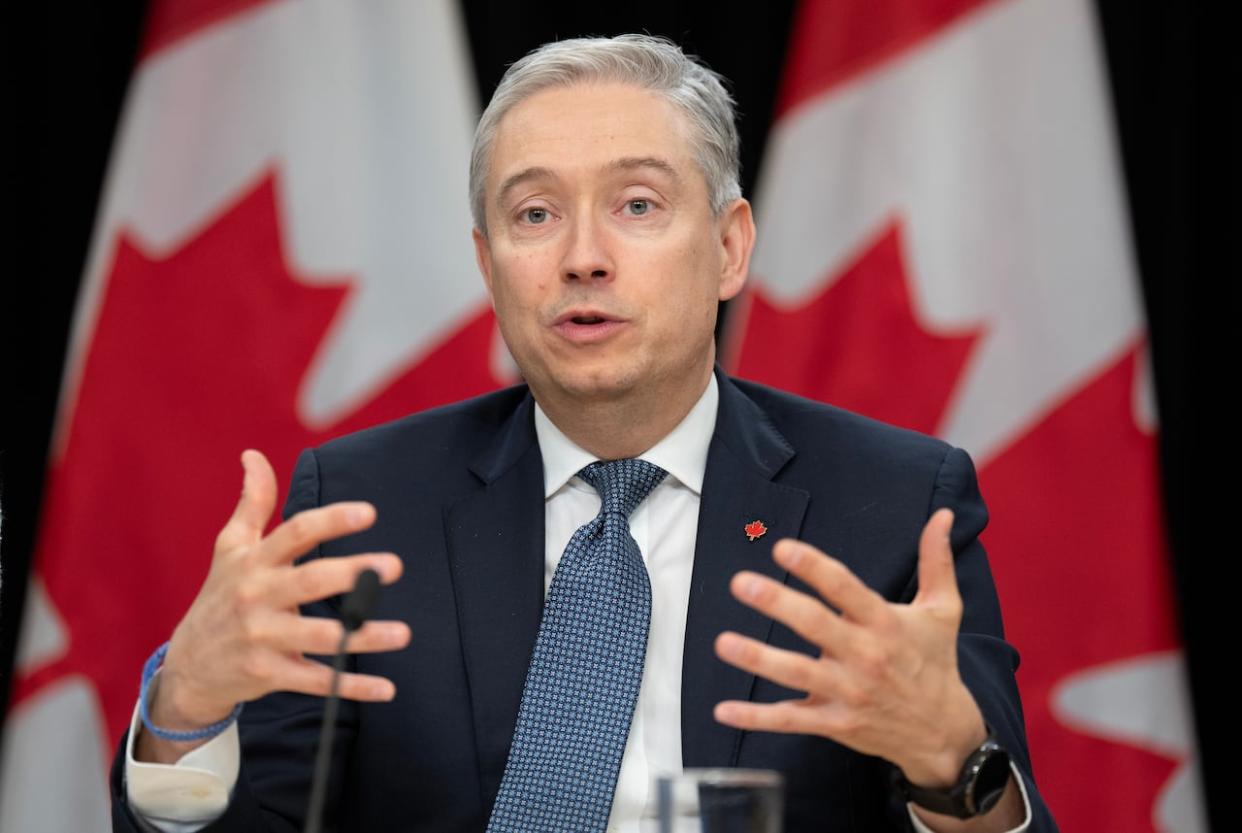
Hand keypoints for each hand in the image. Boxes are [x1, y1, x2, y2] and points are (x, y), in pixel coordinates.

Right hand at [137, 450, 410, 760]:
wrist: (187, 666)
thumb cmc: (221, 596)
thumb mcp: (230, 548)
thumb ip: (252, 503)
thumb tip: (253, 455)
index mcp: (254, 562)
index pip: (295, 533)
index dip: (331, 521)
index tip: (368, 513)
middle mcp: (257, 597)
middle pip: (310, 581)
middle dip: (353, 574)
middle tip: (395, 566)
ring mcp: (262, 638)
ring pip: (318, 636)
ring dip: (362, 636)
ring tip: (404, 633)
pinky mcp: (269, 674)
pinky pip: (315, 680)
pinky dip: (350, 687)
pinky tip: (386, 689)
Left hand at [712, 508, 987, 786]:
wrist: (943, 733)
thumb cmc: (935, 661)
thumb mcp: (943, 610)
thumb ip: (936, 561)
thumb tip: (942, 516)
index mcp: (885, 623)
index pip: (846, 590)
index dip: (815, 568)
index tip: (782, 548)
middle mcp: (865, 657)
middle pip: (816, 626)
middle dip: (777, 604)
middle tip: (741, 583)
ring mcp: (848, 693)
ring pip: (797, 674)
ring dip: (758, 659)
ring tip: (724, 642)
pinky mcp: (836, 723)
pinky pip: (791, 720)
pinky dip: (756, 718)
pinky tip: (723, 710)